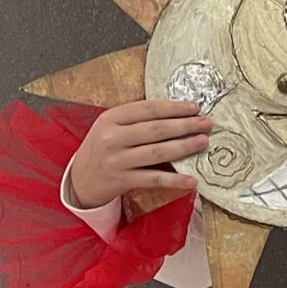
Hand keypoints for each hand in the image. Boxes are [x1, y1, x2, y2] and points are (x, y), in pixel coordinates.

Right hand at [68, 99, 212, 209]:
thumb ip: (136, 119)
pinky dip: (174, 179)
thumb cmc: (102, 148)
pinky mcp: (122, 181)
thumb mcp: (111, 126)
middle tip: (206, 123)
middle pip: (155, 129)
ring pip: (157, 152)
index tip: (194, 107)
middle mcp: (112, 138)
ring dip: (183, 147)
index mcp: (111, 118)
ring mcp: (117, 160)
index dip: (173, 107)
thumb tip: (175, 112)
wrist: (80, 179)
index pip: (147, 109)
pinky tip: (192, 180)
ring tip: (203, 142)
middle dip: (184, 125)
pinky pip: (153, 179)